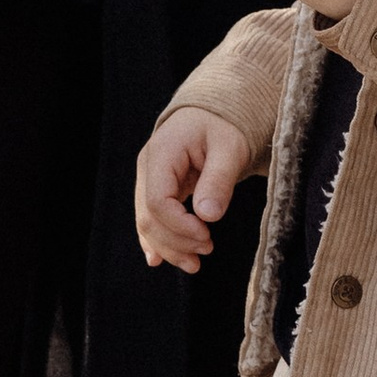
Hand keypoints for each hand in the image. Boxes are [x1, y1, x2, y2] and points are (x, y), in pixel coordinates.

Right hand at [136, 105, 254, 272]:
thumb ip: (218, 181)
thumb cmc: (223, 125)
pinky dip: (156, 240)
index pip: (158, 201)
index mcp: (162, 153)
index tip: (207, 236)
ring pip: (147, 223)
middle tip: (207, 251)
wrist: (215, 112)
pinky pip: (150, 218)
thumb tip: (208, 216)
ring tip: (194, 263)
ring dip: (168, 247)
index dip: (179, 226)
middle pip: (149, 217)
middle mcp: (148, 167)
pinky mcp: (157, 188)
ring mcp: (149, 179)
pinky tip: (158, 259)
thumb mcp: (229, 148)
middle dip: (175, 242)